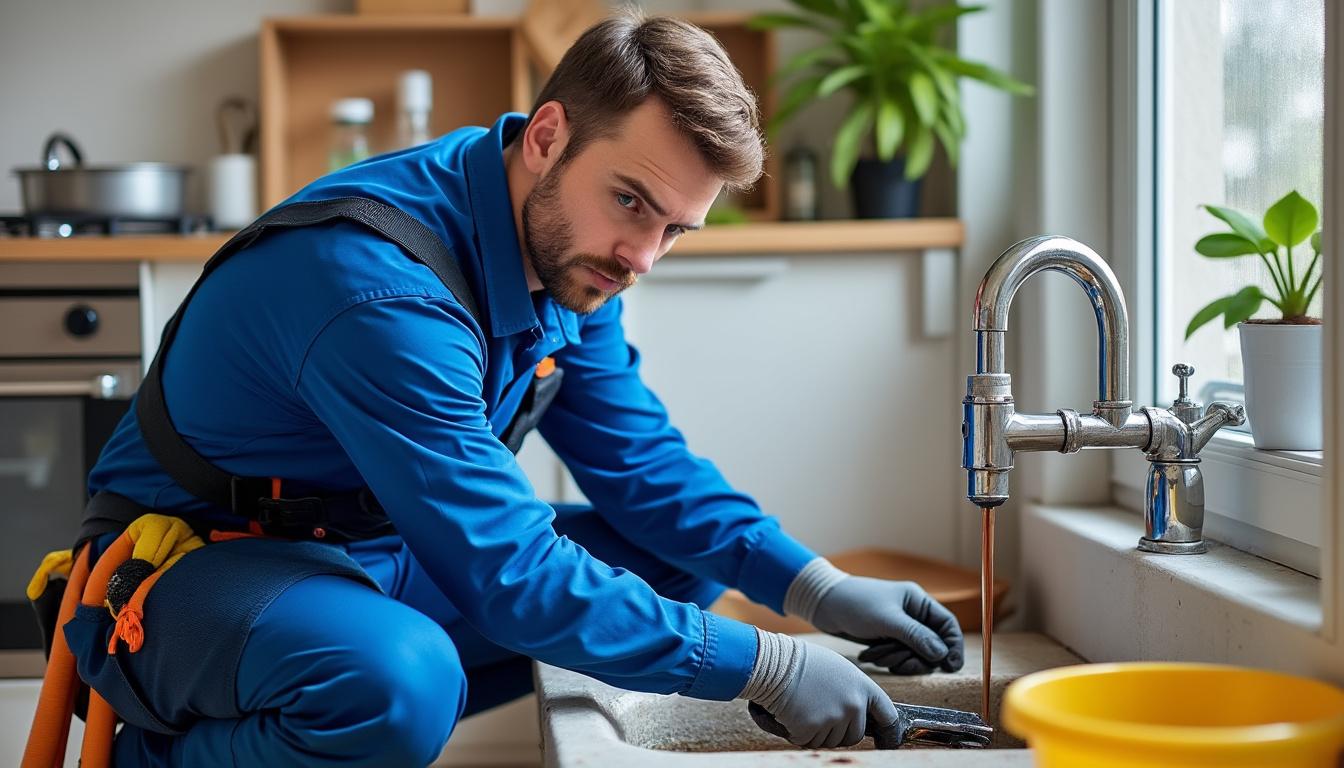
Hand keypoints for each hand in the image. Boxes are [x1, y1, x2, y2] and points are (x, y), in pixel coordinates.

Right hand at [752, 640, 898, 748]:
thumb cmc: (802, 662)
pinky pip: (808, 743)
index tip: (886, 741)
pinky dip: (798, 734)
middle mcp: (852, 705)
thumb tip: (859, 712)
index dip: (889, 732)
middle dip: (838, 732)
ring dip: (817, 732)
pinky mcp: (811, 729)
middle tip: (820, 713)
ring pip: (830, 742)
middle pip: (854, 736)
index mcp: (862, 687)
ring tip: (804, 706)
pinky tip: (792, 713)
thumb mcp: (838, 670)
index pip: (887, 715)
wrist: (774, 663)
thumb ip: (853, 691)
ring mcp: (832, 718)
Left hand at [811, 577, 963, 674]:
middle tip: (898, 664)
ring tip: (876, 655)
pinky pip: (898, 657)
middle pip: (933, 646)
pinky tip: (869, 655)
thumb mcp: (887, 620)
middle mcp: (913, 614)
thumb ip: (916, 637)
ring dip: (897, 660)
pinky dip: (887, 659)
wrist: (823, 604)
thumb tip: (942, 654)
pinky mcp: (887, 639)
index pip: (947, 625)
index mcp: (918, 601)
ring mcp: (900, 628)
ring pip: (915, 655)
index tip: (949, 666)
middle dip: (916, 658)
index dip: (953, 646)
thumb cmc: (855, 604)